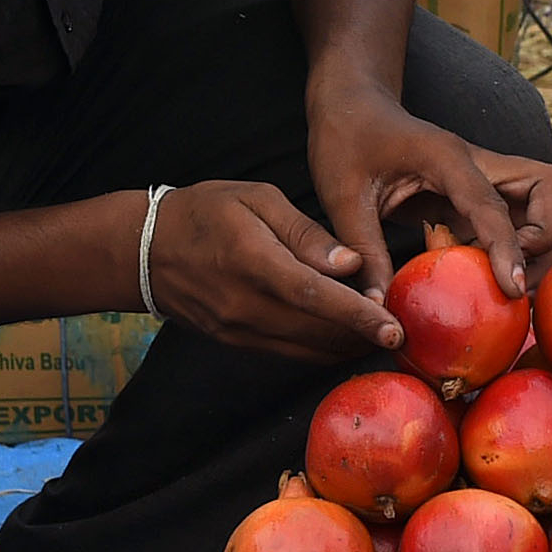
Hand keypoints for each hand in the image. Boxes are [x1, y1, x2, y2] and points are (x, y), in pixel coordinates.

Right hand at [143, 180, 399, 361]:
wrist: (145, 251)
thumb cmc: (206, 212)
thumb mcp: (256, 199)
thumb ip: (305, 232)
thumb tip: (348, 263)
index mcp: (252, 260)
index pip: (314, 295)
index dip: (357, 314)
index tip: (393, 328)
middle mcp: (246, 304)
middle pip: (317, 330)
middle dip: (364, 335)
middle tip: (405, 330)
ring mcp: (240, 329)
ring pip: (307, 349)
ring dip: (348, 346)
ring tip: (382, 334)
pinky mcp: (238, 342)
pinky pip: (291, 352)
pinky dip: (324, 349)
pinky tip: (347, 338)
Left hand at [305, 87, 551, 302]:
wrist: (351, 104)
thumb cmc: (344, 139)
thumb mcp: (341, 197)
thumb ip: (365, 251)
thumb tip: (376, 309)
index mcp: (449, 159)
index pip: (496, 205)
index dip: (509, 249)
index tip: (513, 290)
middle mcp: (478, 164)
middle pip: (549, 191)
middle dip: (545, 239)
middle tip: (511, 280)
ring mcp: (481, 178)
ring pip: (541, 205)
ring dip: (535, 245)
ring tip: (501, 285)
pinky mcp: (473, 194)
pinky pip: (512, 220)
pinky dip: (509, 248)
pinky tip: (480, 276)